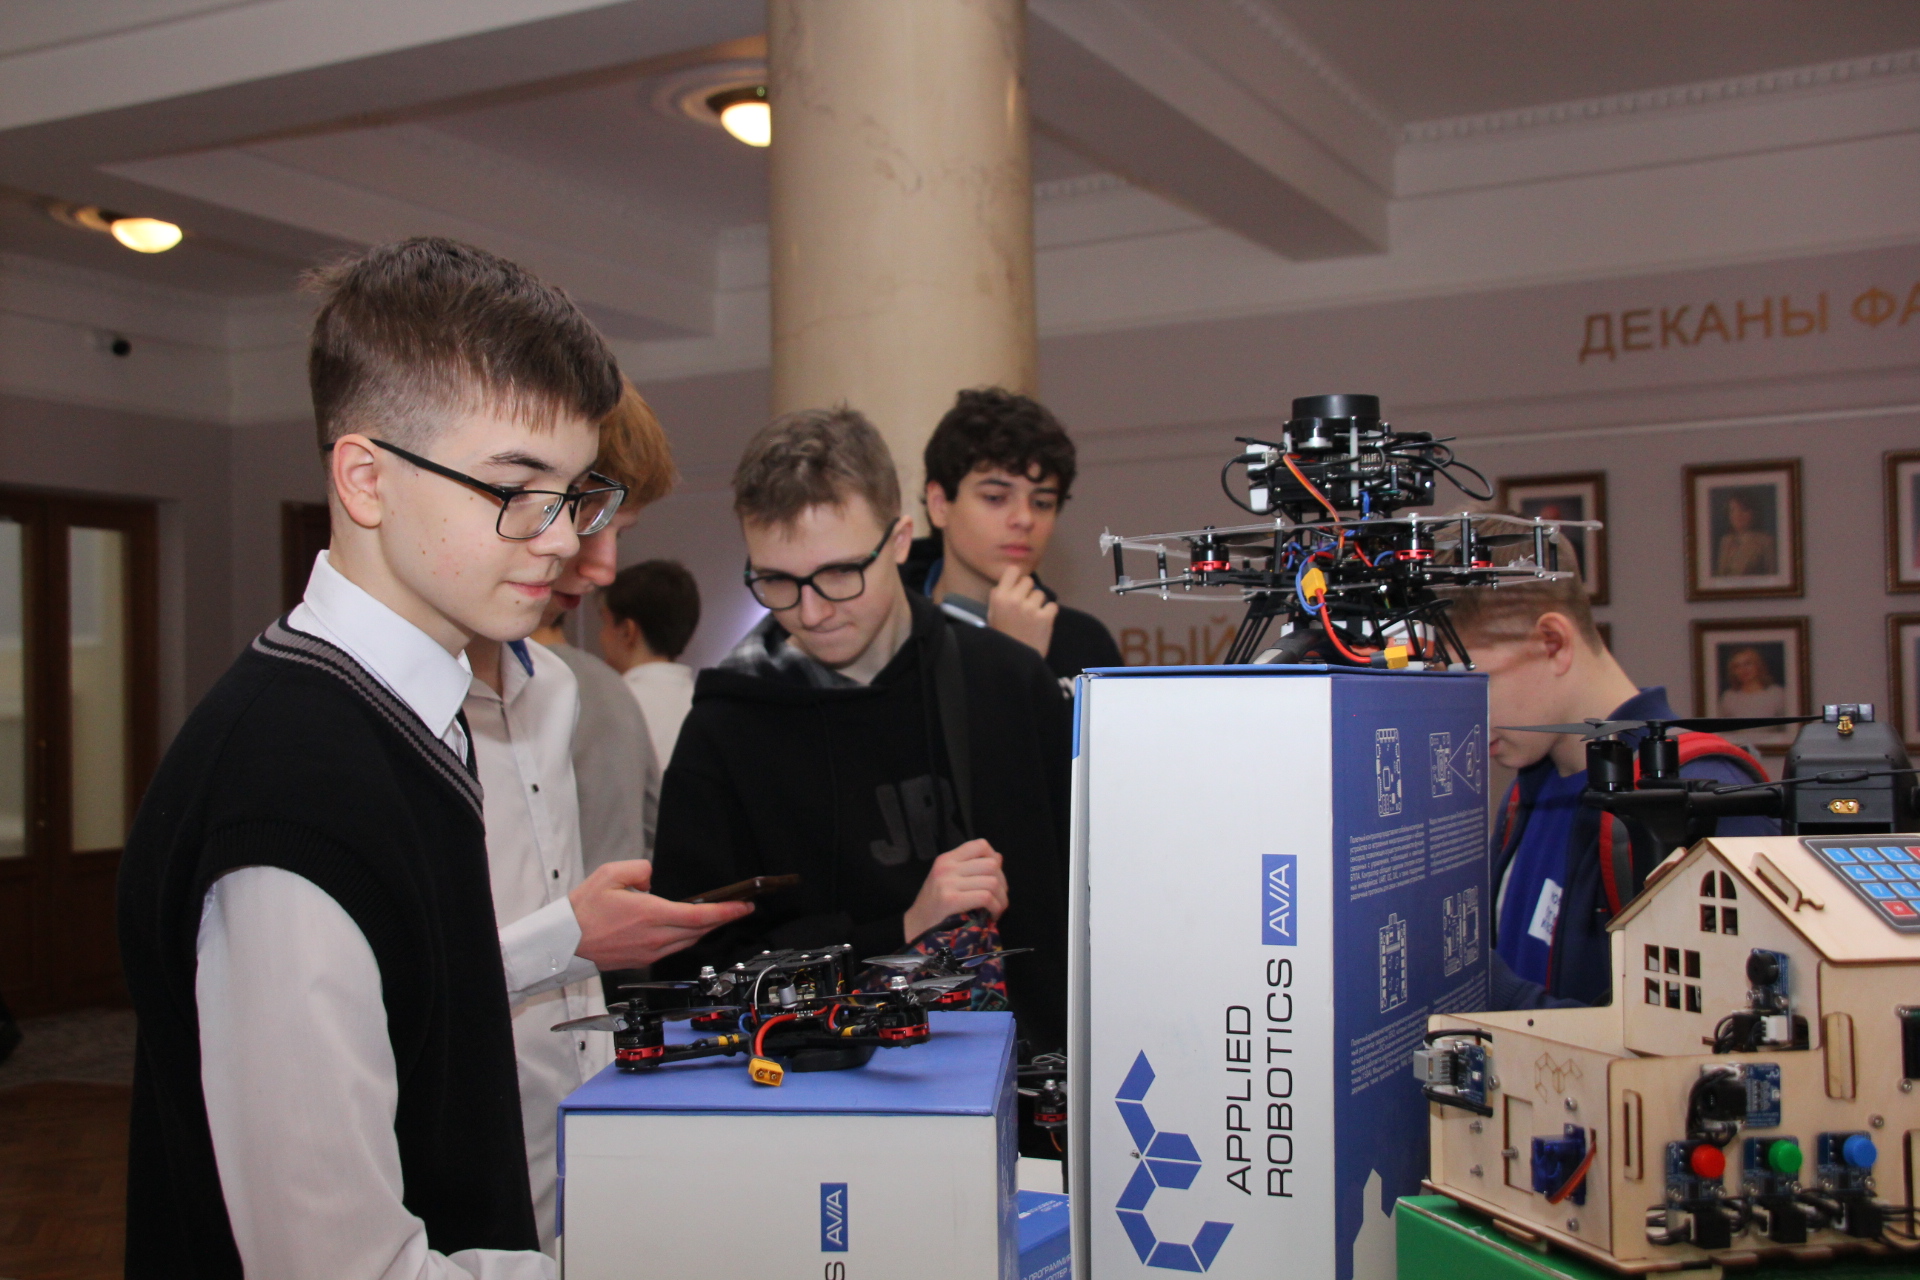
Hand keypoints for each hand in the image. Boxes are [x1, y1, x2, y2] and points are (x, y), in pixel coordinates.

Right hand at [569, 859, 751, 970]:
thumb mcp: (609, 875)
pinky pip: (673, 949)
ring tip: (717, 916)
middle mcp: (654, 938)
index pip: (699, 916)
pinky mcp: (642, 960)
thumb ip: (639, 870)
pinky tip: (688, 928)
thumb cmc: (582, 911)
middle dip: (722, 919)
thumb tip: (652, 877)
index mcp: (650, 916)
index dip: (726, 912)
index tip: (744, 906)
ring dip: (705, 929)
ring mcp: (649, 952)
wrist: (562, 942)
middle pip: (699, 931)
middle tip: (739, 908)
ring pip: (688, 941)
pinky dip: (686, 937)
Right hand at [903, 839, 1008, 941]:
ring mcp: (948, 883)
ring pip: (992, 882)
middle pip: (991, 865)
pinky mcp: (951, 900)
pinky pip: (986, 897)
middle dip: (1002, 883)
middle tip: (998, 899)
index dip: (994, 859)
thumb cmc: (935, 906)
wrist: (915, 927)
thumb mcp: (949, 880)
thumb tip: (998, 857)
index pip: (980, 845)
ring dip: (1001, 900)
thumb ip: (972, 868)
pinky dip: (995, 908)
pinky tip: (991, 916)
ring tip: (996, 910)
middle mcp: (947, 867)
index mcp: (946, 859)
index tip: (994, 877)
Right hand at [986, 565, 1056, 657]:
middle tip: (1025, 605)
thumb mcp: (992, 615)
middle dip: (1028, 591)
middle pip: (1028, 581)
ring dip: (1039, 603)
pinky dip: (1049, 613)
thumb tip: (1010, 582)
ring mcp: (1031, 608)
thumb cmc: (1002, 637)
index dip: (1017, 577)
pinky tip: (1042, 623)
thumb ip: (999, 596)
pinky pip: (1053, 606)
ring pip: (1041, 594)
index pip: (1013, 570)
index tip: (1018, 586)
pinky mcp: (1045, 617)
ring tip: (1033, 618)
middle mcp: (1014, 599)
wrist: (1015, 660)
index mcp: (999, 597)